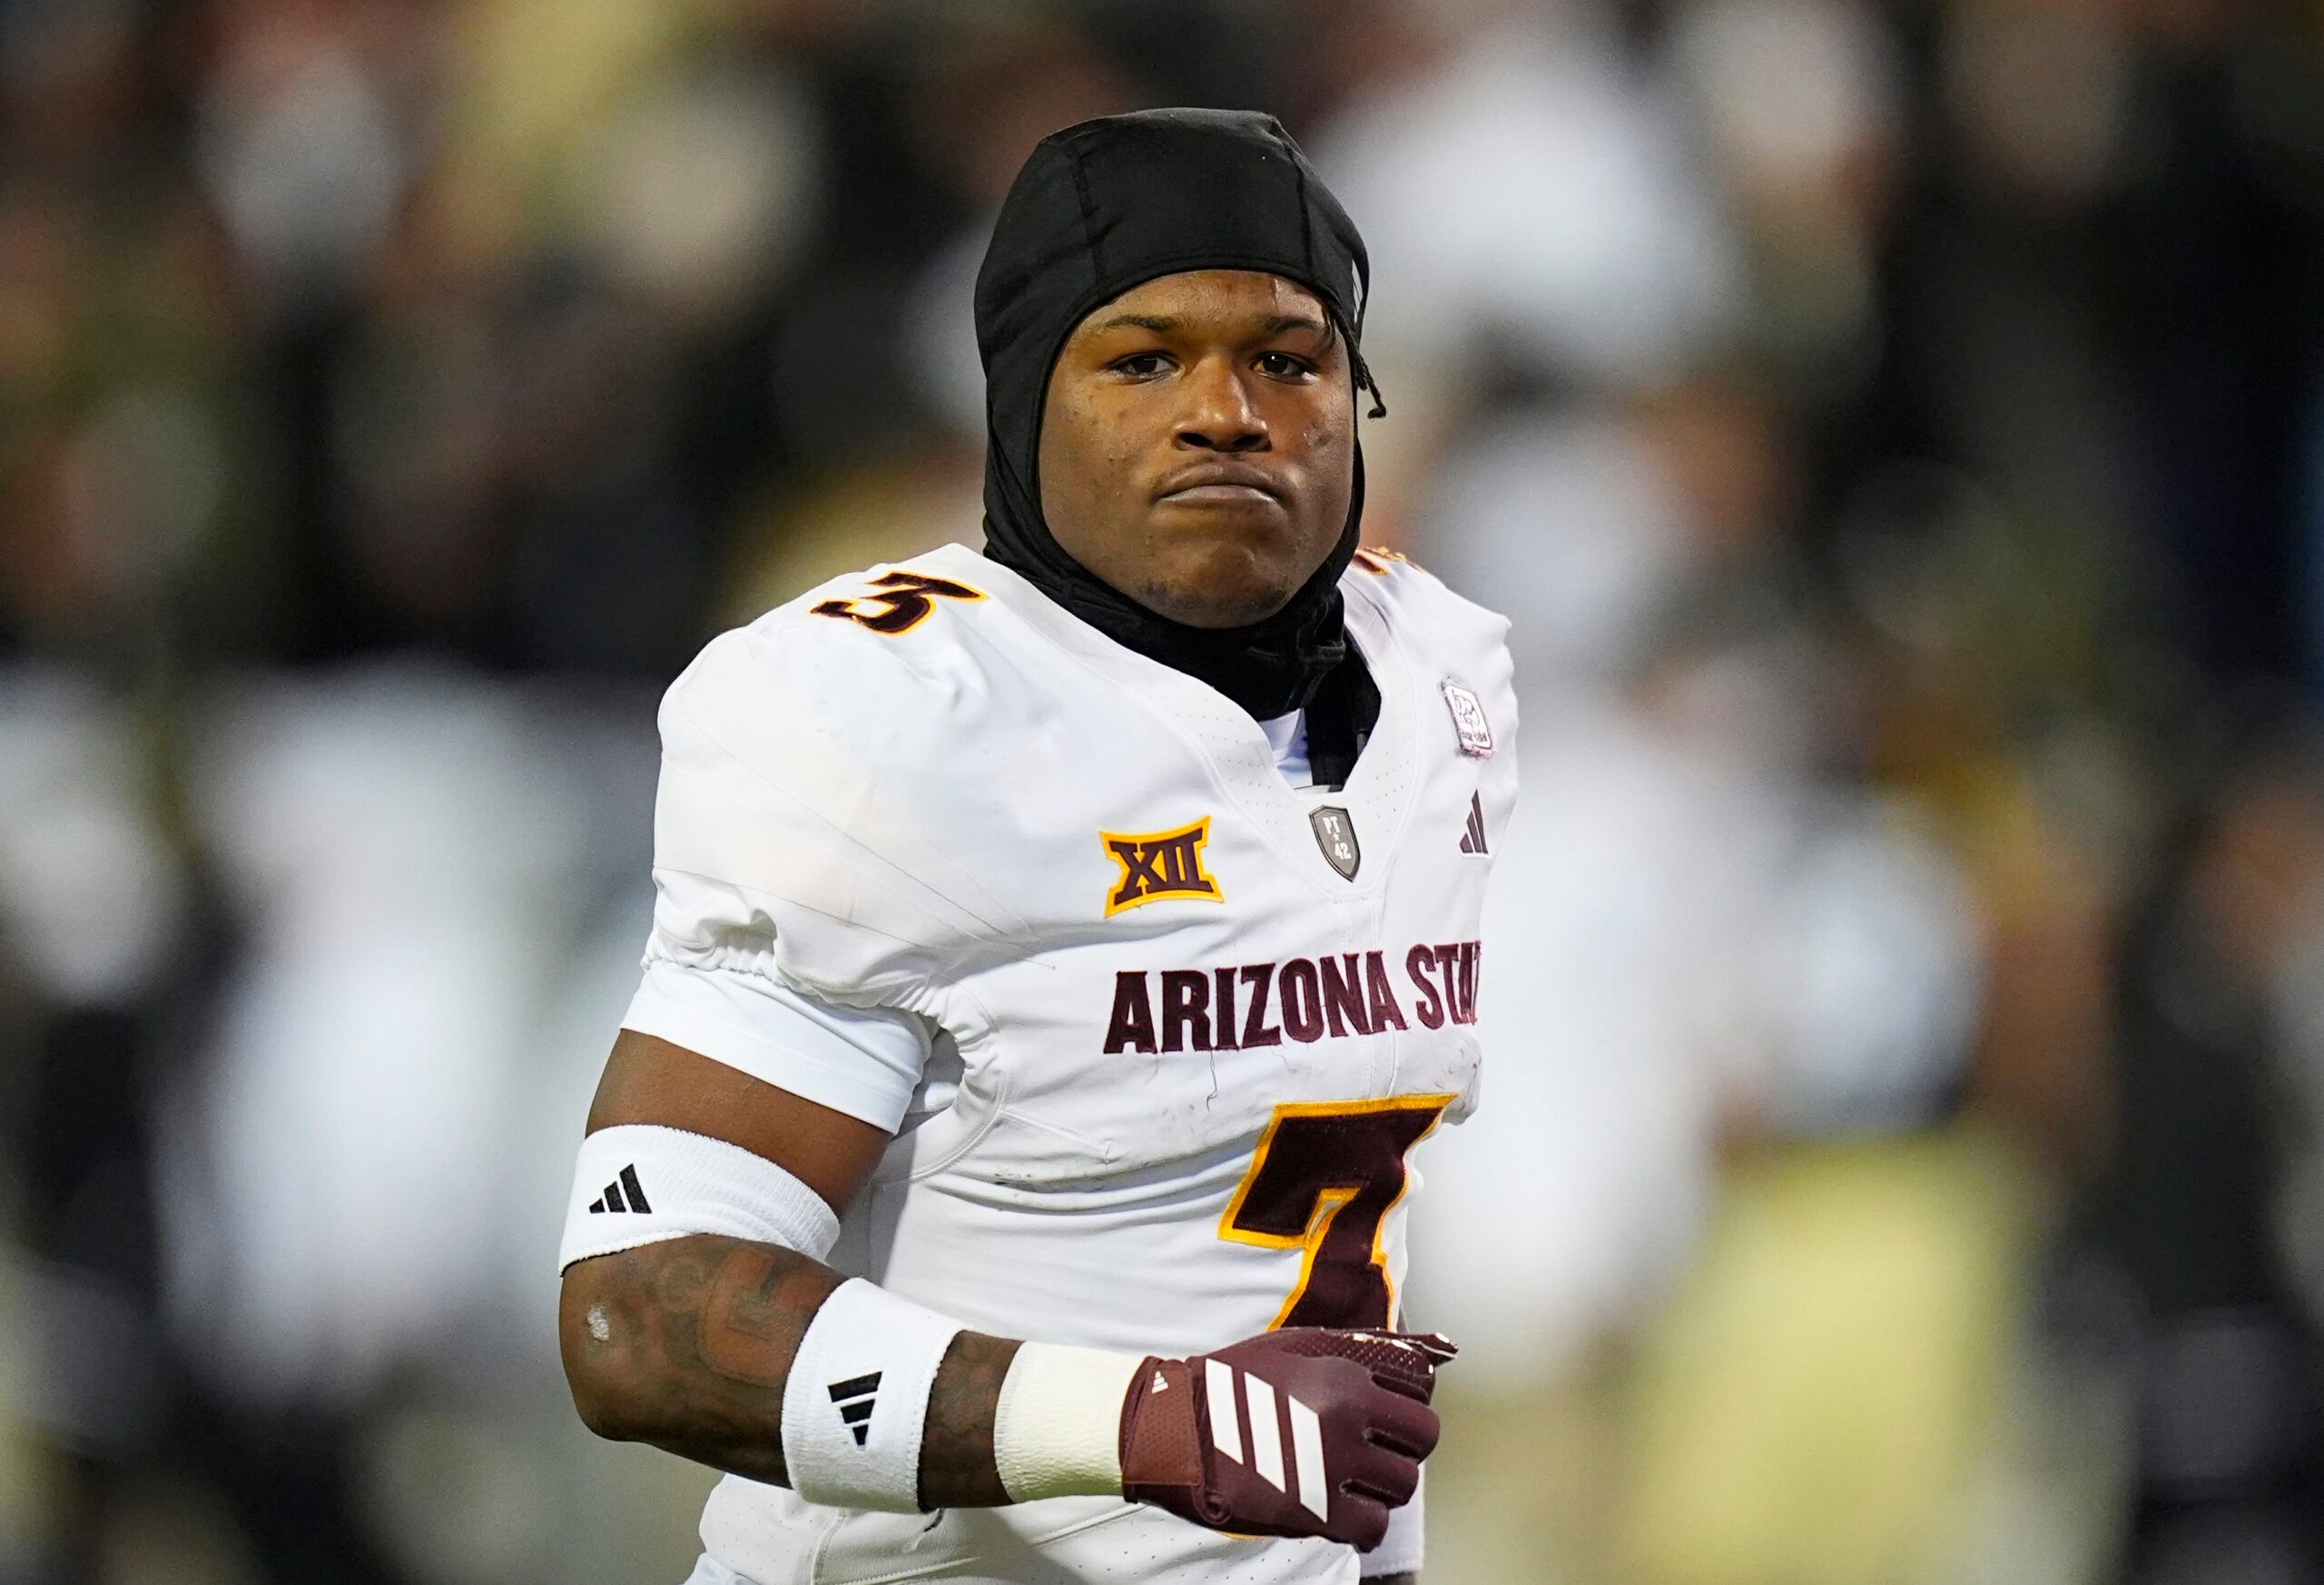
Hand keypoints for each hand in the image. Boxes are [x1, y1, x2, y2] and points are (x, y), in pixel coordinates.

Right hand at [1117, 1328, 1453, 1549]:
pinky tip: (1345, 1515)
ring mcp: (1333, 1466)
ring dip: (1385, 1486)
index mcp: (1344, 1374)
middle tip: (1379, 1451)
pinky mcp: (1315, 1512)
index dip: (1407, 1403)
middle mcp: (1347, 1417)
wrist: (1175, 1429)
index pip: (1420, 1390)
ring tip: (1357, 1482)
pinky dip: (1365, 1525)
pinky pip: (1374, 1526)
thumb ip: (1349, 1352)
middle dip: (1405, 1445)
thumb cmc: (1229, 1385)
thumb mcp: (1291, 1349)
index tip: (1390, 1415)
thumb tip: (1410, 1353)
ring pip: (1403, 1485)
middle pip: (1423, 1438)